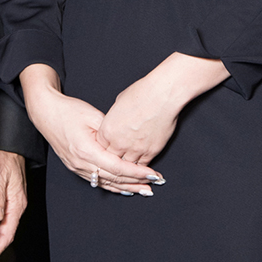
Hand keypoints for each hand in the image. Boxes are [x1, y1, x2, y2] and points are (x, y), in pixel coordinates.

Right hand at [19, 64, 159, 194]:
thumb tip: (127, 144)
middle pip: (113, 179)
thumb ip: (111, 132)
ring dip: (126, 187)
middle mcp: (80, 163)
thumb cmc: (68, 111)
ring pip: (106, 183)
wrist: (46, 113)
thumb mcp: (94, 116)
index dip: (137, 172)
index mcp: (86, 150)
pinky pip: (97, 181)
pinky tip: (125, 188)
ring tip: (144, 190)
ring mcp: (77, 167)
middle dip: (136, 182)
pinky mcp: (76, 167)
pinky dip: (113, 186)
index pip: (117, 167)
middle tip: (155, 184)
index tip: (153, 173)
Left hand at [98, 52, 229, 163]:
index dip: (105, 148)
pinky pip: (142, 165)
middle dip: (114, 159)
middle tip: (117, 161)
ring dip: (127, 166)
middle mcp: (118, 143)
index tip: (108, 149)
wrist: (161, 95)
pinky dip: (141, 167)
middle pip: (112, 160)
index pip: (100, 147)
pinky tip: (141, 167)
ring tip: (129, 166)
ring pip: (127, 166)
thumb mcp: (118, 104)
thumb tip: (117, 120)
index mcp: (107, 130)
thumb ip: (115, 117)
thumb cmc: (141, 94)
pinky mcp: (150, 151)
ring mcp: (135, 149)